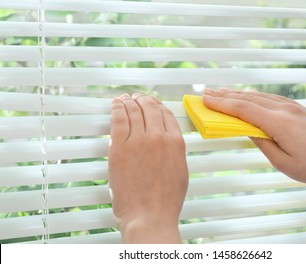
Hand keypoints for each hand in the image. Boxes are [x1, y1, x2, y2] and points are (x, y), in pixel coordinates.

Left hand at [108, 93, 188, 242]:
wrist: (149, 216)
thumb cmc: (165, 200)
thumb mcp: (180, 171)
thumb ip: (175, 151)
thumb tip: (169, 141)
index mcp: (175, 142)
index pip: (166, 114)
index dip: (157, 105)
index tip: (152, 103)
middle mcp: (158, 137)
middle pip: (150, 108)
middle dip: (142, 99)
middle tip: (137, 97)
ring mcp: (138, 141)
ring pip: (133, 110)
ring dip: (129, 101)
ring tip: (125, 98)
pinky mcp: (119, 147)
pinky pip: (118, 120)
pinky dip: (116, 108)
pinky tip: (116, 104)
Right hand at [203, 88, 305, 186]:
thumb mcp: (282, 162)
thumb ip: (262, 143)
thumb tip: (247, 129)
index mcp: (280, 123)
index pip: (243, 109)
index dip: (222, 104)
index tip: (206, 99)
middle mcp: (286, 110)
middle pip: (249, 98)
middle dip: (226, 95)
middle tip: (207, 92)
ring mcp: (294, 107)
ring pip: (260, 96)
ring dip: (239, 93)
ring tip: (222, 92)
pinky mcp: (299, 109)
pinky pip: (271, 98)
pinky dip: (255, 96)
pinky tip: (248, 97)